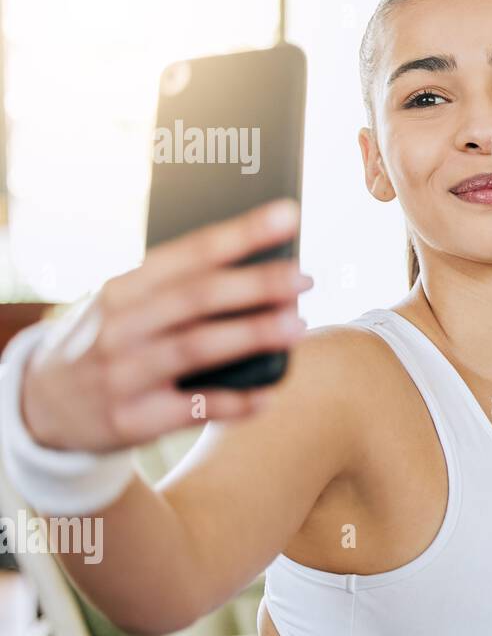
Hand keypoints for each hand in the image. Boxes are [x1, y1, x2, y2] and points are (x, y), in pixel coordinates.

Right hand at [19, 198, 313, 452]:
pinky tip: (269, 394)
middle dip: (255, 284)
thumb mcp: (126, 306)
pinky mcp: (132, 419)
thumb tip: (261, 265)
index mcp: (124, 288)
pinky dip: (235, 402)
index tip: (288, 216)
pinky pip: (193, 408)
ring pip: (196, 347)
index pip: (190, 252)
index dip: (242, 233)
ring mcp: (125, 373)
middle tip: (303, 277)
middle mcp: (121, 326)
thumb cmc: (110, 343)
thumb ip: (179, 288)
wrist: (43, 406)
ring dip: (251, 334)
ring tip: (297, 326)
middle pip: (197, 296)